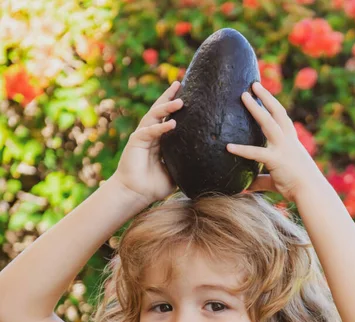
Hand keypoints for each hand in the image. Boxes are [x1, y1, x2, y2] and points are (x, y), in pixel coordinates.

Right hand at [113, 81, 183, 205]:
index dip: (175, 105)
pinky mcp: (136, 142)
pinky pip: (150, 132)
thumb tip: (208, 164)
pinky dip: (161, 128)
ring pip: (154, 116)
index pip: (168, 117)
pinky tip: (172, 123)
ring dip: (166, 107)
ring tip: (179, 101)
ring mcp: (142, 136)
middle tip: (179, 83)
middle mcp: (150, 134)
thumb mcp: (177, 173)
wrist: (136, 194)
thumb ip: (187, 164)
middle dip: (169, 96)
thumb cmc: (154, 186)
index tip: (188, 93)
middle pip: (160, 110)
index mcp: (159, 139)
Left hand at [227, 82, 322, 198]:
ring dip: (256, 108)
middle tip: (253, 84)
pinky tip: (228, 147)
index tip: (264, 94)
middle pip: (277, 112)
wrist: (311, 192)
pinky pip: (256, 153)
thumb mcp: (277, 180)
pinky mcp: (276, 160)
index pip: (282, 118)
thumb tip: (246, 186)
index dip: (273, 104)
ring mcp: (283, 148)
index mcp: (291, 142)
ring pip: (268, 122)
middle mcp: (288, 140)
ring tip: (244, 95)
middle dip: (265, 97)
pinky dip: (241, 149)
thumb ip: (261, 180)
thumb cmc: (297, 186)